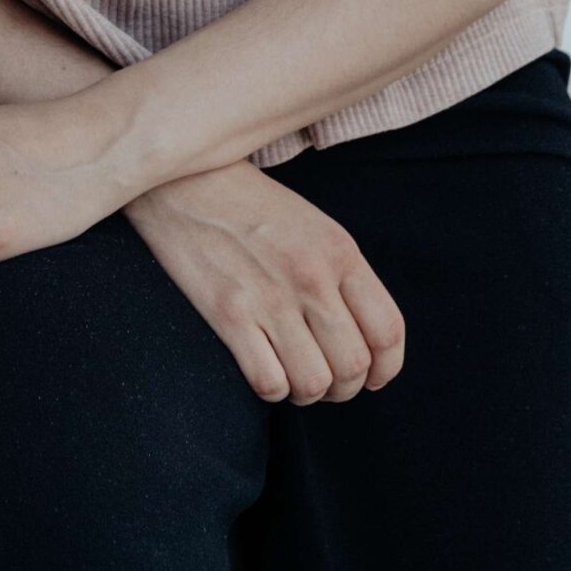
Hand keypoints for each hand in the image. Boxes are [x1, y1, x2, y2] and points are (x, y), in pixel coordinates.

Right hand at [123, 160, 404, 405]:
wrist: (184, 178)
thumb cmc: (252, 205)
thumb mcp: (314, 225)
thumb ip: (342, 276)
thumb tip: (365, 340)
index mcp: (339, 251)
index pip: (386, 331)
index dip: (385, 368)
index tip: (372, 378)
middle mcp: (311, 275)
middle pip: (353, 366)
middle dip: (343, 388)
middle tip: (325, 379)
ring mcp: (269, 296)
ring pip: (314, 383)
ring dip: (307, 392)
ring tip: (293, 375)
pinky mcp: (227, 313)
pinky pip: (269, 382)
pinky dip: (271, 389)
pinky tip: (263, 368)